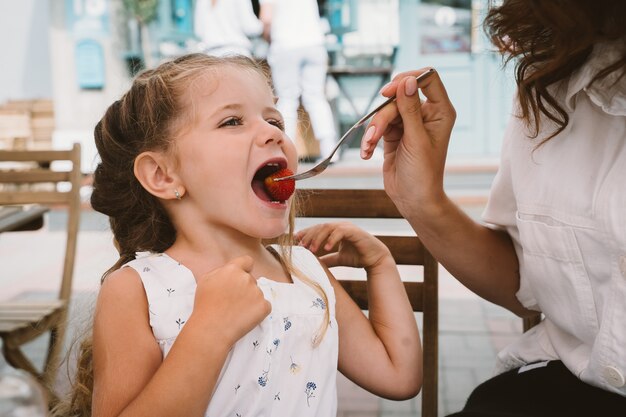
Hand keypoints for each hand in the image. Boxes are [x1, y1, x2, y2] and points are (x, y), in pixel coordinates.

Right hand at [192, 256, 270, 346]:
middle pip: (251, 279)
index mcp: (233, 270)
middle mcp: (247, 278)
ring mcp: (257, 292)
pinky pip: (264, 306)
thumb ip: (221, 271)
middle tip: (232, 302)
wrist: (211, 329)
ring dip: (250, 300)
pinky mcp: (264, 307)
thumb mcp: (205, 280)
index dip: (245, 269)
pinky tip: (244, 317)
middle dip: (244, 288)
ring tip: (235, 312)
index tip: (241, 278)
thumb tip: (232, 271)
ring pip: (257, 293)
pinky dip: (257, 311)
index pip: (247, 261)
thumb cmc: (205, 305)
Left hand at [295, 222, 391, 270]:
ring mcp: (347, 227)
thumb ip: (327, 259)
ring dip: (318, 238)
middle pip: (320, 227)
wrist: (375, 260)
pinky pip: (340, 232)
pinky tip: (326, 248)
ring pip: (328, 228)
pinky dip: (332, 239)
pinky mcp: (354, 231)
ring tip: (311, 249)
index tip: (295, 240)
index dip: (306, 233)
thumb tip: (314, 263)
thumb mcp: (339, 258)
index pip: (318, 229)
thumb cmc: (358, 257)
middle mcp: (341, 226)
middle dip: (309, 236)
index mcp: (336, 230)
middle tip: (301, 246)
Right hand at [360, 69, 455, 216]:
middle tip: (374, 134)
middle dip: (383, 115)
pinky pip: (378, 126)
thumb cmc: (423, 173)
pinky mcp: (394, 135)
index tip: (388, 92)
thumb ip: (409, 109)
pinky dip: (370, 138)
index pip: (427, 78)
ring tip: (368, 148)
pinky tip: (367, 153)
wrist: (413, 200)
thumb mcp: (416, 139)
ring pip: (385, 112)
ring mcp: (409, 124)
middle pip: (398, 97)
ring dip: (373, 130)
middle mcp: (425, 114)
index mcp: (440, 111)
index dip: (407, 80)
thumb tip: (406, 81)